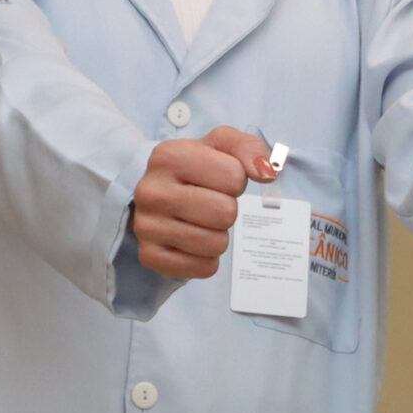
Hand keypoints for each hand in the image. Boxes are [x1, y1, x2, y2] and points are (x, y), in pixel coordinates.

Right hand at [133, 126, 277, 279]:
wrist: (157, 191)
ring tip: (201, 220)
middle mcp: (150, 191)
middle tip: (210, 202)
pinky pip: (203, 268)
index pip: (234, 178)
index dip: (236, 180)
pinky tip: (193, 241)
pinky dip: (207, 259)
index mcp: (168, 156)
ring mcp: (146, 226)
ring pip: (216, 243)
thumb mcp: (222, 144)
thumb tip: (267, 173)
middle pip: (225, 213)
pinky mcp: (150, 256)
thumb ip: (250, 148)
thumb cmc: (196, 167)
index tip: (217, 179)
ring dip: (219, 234)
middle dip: (228, 209)